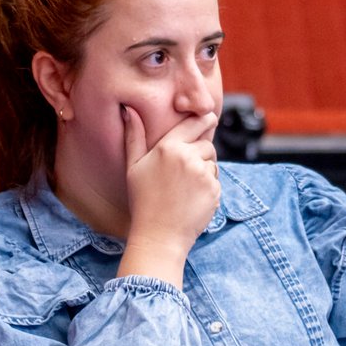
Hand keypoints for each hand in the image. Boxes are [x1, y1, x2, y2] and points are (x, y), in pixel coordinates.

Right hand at [122, 105, 219, 262]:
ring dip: (205, 172)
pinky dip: (208, 189)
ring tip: (185, 190)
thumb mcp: (133, 167)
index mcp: (167, 147)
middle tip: (186, 173)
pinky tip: (192, 200)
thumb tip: (129, 110)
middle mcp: (187, 157)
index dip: (205, 119)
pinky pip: (216, 181)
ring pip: (212, 163)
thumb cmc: (142, 201)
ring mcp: (202, 174)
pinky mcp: (213, 190)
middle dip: (201, 154)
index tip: (211, 117)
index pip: (194, 123)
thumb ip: (134, 137)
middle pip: (207, 145)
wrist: (158, 235)